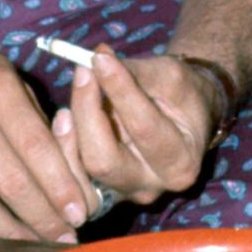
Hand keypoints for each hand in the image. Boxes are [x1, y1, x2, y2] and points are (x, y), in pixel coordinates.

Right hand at [0, 18, 96, 241]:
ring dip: (9, 234)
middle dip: (42, 217)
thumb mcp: (3, 71)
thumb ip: (30, 116)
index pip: (35, 147)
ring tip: (33, 245)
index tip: (79, 211)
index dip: (60, 185)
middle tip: (65, 237)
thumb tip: (60, 168)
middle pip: (9, 183)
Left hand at [52, 50, 226, 206]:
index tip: (101, 59)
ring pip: (83, 166)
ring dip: (73, 124)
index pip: (142, 127)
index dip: (119, 90)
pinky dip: (65, 141)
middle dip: (87, 111)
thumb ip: (136, 72)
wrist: (186, 117)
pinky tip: (66, 114)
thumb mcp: (171, 76)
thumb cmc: (183, 94)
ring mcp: (123, 192)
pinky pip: (73, 172)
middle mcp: (151, 187)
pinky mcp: (101, 189)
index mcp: (180, 162)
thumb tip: (98, 60)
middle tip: (84, 71)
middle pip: (103, 159)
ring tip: (79, 87)